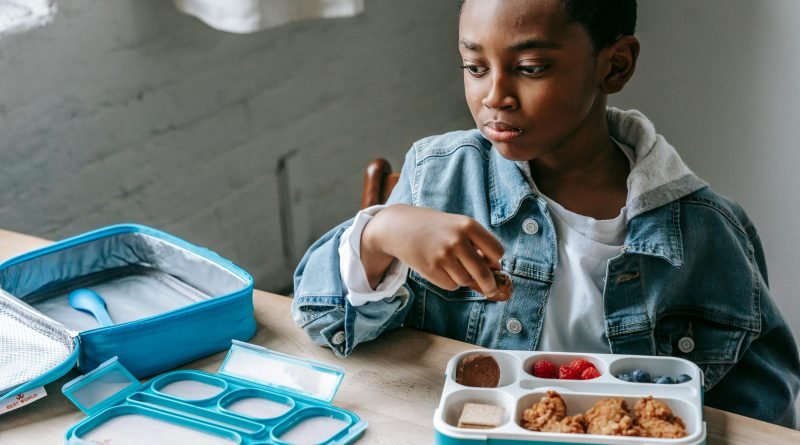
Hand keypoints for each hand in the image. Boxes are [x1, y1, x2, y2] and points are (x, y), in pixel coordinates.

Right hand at [360, 204, 504, 297]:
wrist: (399, 226)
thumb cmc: (434, 227)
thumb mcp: (457, 225)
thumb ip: (476, 243)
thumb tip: (495, 269)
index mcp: (468, 225)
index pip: (496, 251)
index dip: (495, 260)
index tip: (491, 264)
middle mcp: (457, 240)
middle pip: (484, 273)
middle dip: (490, 285)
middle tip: (491, 290)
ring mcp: (443, 255)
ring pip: (466, 281)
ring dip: (463, 278)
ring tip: (450, 265)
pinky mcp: (431, 269)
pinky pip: (451, 285)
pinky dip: (449, 282)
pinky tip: (439, 268)